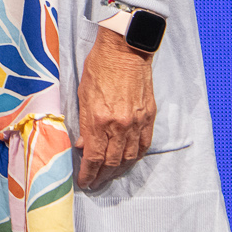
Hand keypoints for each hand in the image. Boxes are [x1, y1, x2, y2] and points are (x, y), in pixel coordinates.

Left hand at [74, 27, 156, 189]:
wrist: (125, 50)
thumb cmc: (99, 67)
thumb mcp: (82, 94)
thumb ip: (84, 123)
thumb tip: (84, 145)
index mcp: (99, 120)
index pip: (94, 158)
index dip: (88, 174)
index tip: (85, 181)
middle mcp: (119, 125)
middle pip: (112, 162)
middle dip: (102, 175)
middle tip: (95, 181)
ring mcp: (136, 122)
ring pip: (129, 157)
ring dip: (118, 169)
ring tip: (110, 174)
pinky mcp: (149, 116)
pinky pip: (144, 144)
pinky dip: (136, 156)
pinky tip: (129, 159)